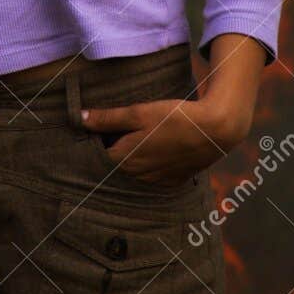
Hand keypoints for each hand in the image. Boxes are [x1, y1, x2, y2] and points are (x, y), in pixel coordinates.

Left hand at [79, 97, 250, 185]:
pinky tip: (156, 150)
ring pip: (134, 172)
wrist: (214, 130)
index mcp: (125, 159)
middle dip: (113, 150)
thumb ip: (108, 118)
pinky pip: (153, 176)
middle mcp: (138, 176)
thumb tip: (79, 118)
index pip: (98, 155)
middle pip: (116, 164)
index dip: (96, 141)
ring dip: (132, 159)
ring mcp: (157, 181)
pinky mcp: (173, 181)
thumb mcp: (138, 112)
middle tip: (116, 131)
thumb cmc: (173, 118)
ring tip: (139, 139)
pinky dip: (150, 166)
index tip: (98, 129)